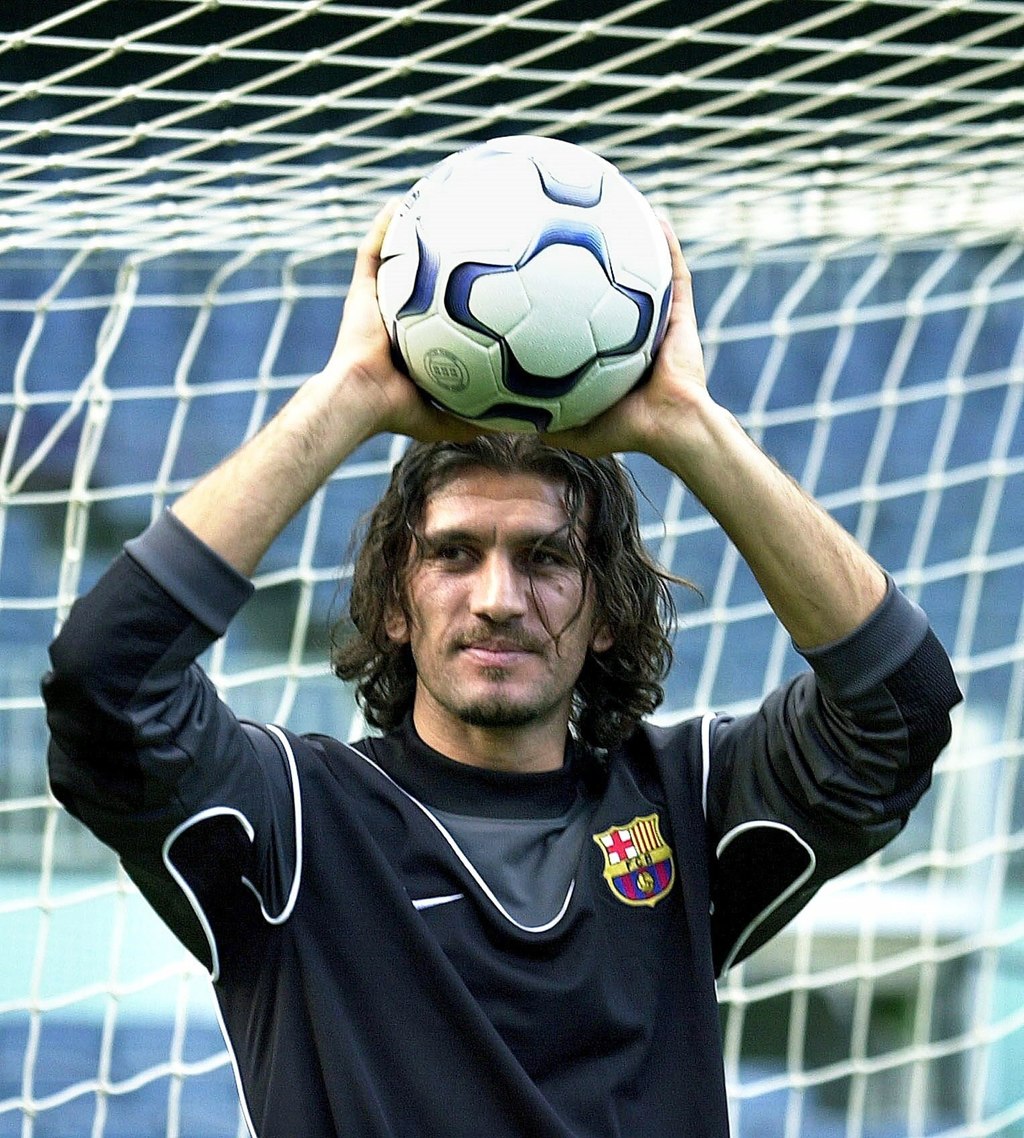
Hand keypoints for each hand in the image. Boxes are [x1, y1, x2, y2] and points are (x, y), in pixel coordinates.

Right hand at [318, 202, 481, 445]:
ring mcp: (378, 302)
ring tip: (432, 201)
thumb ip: (482, 418)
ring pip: (397, 258)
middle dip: (441, 255)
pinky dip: (383, 227)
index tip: (491, 275)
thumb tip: (528, 424)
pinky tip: (400, 203)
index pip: (444, 313)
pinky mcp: (360, 292)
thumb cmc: (397, 411)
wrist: (360, 400)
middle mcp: (398, 317)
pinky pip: (371, 251)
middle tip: (468, 230)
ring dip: (411, 231)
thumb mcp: (449, 417)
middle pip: (423, 278)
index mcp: (418, 342)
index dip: (462, 296)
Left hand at [541, 219, 710, 464]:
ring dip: (633, 240)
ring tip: (615, 205)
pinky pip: (675, 272)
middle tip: (570, 226)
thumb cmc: (626, 430)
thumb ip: (539, 421)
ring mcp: (658, 320)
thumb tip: (498, 417)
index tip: (538, 268)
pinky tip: (654, 217)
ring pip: (644, 271)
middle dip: (593, 255)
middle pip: (609, 284)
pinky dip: (667, 245)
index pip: (581, 316)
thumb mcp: (571, 427)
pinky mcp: (680, 314)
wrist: (670, 427)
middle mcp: (632, 331)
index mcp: (608, 352)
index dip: (562, 293)